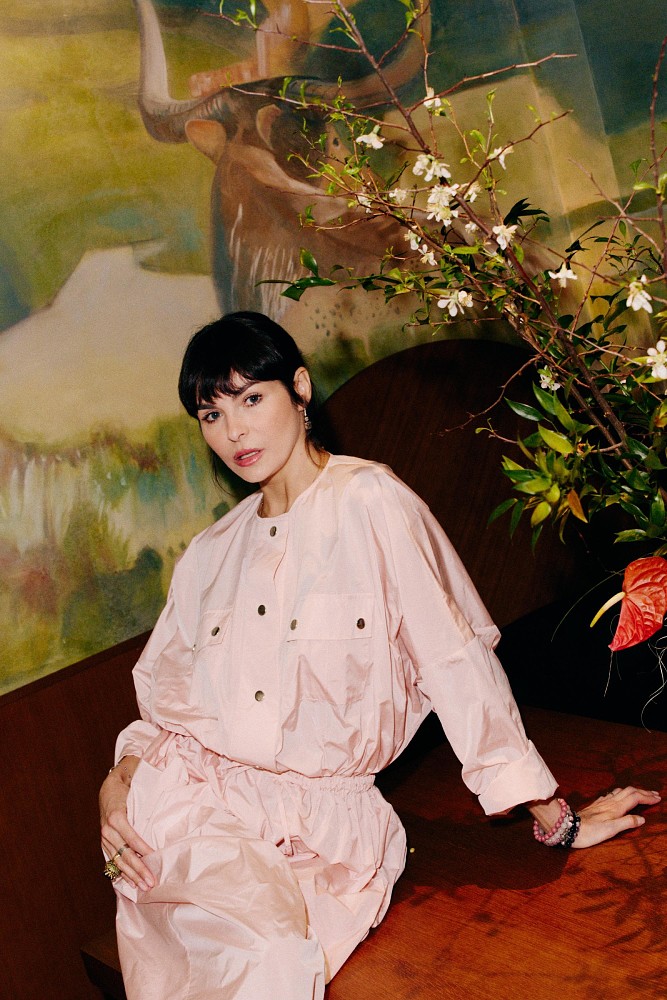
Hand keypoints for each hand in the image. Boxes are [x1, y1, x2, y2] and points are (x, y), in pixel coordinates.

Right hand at [99, 758, 154, 889]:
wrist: (110, 782)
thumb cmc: (128, 783)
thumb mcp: (136, 786)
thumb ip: (149, 794)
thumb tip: (171, 794)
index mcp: (116, 816)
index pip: (131, 838)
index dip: (142, 850)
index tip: (154, 859)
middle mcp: (107, 829)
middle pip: (124, 854)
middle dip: (138, 870)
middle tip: (151, 882)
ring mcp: (104, 837)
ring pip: (118, 861)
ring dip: (131, 875)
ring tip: (144, 886)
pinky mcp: (104, 841)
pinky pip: (112, 859)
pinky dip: (121, 872)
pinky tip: (130, 882)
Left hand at [572, 786, 660, 847]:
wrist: (569, 827)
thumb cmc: (590, 832)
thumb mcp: (611, 830)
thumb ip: (627, 823)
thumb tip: (642, 819)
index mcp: (616, 808)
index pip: (635, 798)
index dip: (647, 797)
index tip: (658, 799)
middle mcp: (610, 802)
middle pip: (630, 791)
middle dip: (643, 792)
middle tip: (655, 795)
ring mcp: (602, 802)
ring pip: (621, 791)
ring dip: (633, 791)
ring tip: (641, 794)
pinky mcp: (596, 804)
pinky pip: (612, 794)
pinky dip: (621, 793)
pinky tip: (619, 796)